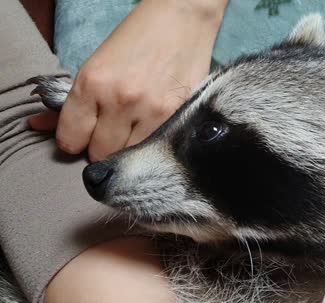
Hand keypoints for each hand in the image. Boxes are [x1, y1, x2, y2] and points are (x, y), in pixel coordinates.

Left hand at [30, 0, 226, 161]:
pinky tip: (154, 127)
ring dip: (130, 147)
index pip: (72, 139)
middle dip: (104, 146)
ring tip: (136, 127)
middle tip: (112, 131)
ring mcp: (151, 110)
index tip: (85, 135)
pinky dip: (152, 144)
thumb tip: (39, 126)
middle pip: (101, 153)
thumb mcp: (97, 65)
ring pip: (130, 156)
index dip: (77, 140)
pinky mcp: (178, 116)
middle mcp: (119, 100)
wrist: (181, 19)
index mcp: (91, 83)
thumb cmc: (136, 39)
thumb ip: (71, 101)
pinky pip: (155, 148)